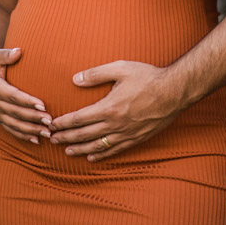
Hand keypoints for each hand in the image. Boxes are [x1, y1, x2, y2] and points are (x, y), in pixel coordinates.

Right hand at [0, 47, 51, 143]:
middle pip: (17, 113)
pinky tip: (36, 140)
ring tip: (47, 133)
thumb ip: (5, 54)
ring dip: (31, 130)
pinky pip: (11, 130)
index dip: (27, 101)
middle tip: (50, 121)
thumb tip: (18, 51)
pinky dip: (23, 136)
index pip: (13, 96)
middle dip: (34, 118)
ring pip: (15, 125)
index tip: (42, 105)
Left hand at [49, 60, 182, 160]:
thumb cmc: (147, 77)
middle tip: (51, 139)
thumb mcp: (121, 68)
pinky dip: (101, 154)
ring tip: (67, 151)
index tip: (52, 125)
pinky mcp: (136, 139)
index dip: (63, 123)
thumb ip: (97, 73)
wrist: (173, 92)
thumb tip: (75, 79)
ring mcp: (126, 134)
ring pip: (97, 146)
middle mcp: (115, 124)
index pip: (79, 118)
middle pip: (84, 134)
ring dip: (80, 148)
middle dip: (66, 137)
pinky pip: (114, 150)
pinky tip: (92, 156)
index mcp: (109, 107)